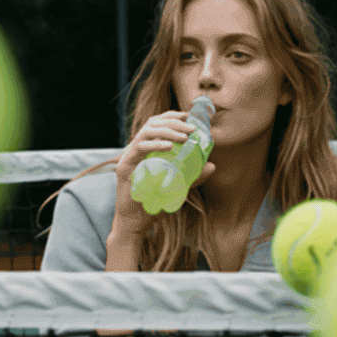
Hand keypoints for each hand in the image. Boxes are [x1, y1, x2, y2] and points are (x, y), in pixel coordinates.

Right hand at [112, 112, 214, 235]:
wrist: (137, 221)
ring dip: (166, 131)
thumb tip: (212, 166)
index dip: (172, 116)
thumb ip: (193, 175)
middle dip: (173, 122)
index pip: (158, 123)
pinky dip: (154, 144)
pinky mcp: (124, 166)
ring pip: (146, 132)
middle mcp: (137, 148)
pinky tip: (168, 146)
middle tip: (191, 128)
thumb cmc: (155, 201)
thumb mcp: (179, 185)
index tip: (188, 115)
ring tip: (183, 137)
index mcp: (147, 148)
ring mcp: (129, 155)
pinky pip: (139, 149)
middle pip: (153, 124)